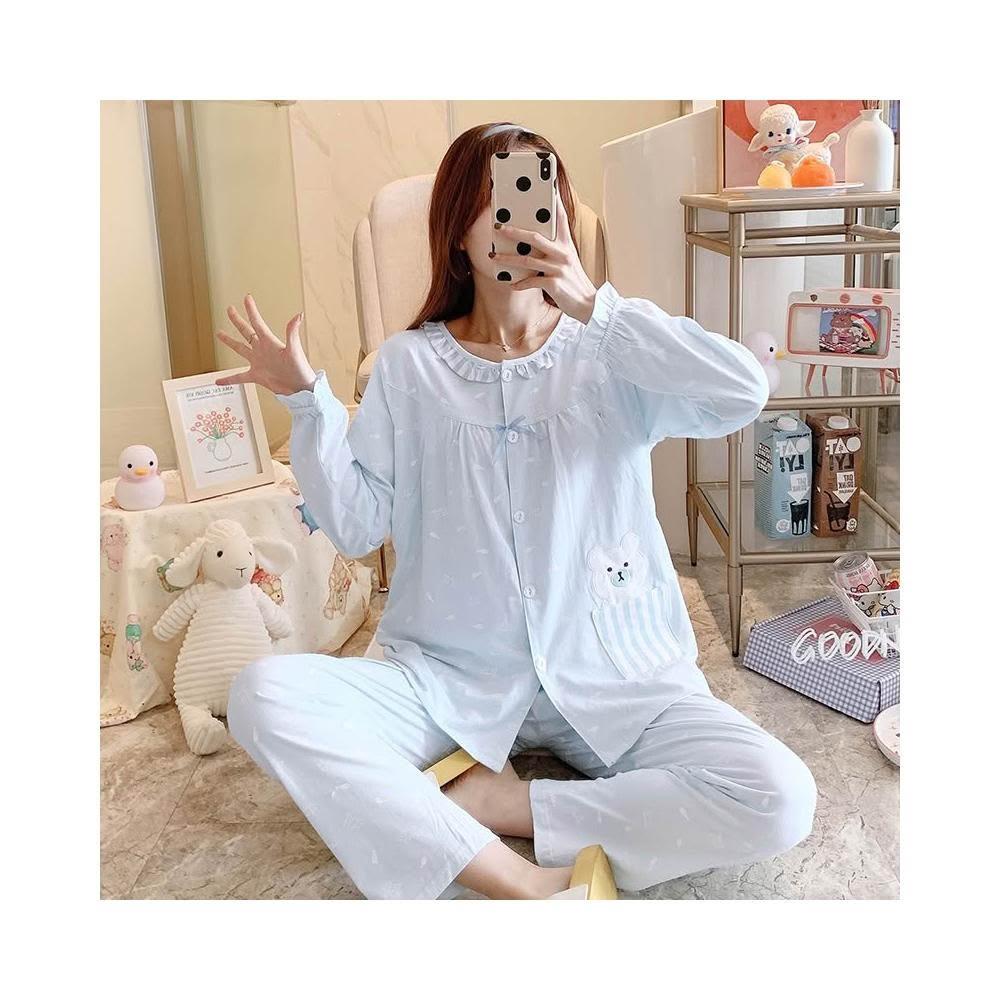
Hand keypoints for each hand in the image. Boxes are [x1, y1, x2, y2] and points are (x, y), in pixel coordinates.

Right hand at [215, 295, 316, 394]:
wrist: (300, 388)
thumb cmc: (300, 369)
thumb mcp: (295, 350)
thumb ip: (292, 333)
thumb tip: (298, 316)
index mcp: (269, 342)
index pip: (257, 323)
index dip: (251, 310)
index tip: (247, 298)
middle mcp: (262, 350)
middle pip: (246, 331)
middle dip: (237, 320)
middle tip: (230, 309)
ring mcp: (258, 362)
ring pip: (240, 349)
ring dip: (229, 341)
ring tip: (219, 334)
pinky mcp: (257, 376)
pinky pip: (239, 377)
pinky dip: (229, 379)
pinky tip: (219, 381)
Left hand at [490, 194, 597, 324]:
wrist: (587, 303)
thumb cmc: (573, 280)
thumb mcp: (568, 259)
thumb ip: (554, 248)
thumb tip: (533, 240)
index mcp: (566, 244)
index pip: (559, 217)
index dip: (553, 200)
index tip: (547, 184)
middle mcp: (562, 253)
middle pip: (534, 237)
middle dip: (514, 231)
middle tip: (498, 227)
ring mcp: (558, 268)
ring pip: (527, 260)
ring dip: (508, 259)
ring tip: (494, 257)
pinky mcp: (554, 284)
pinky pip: (531, 281)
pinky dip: (520, 283)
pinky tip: (511, 284)